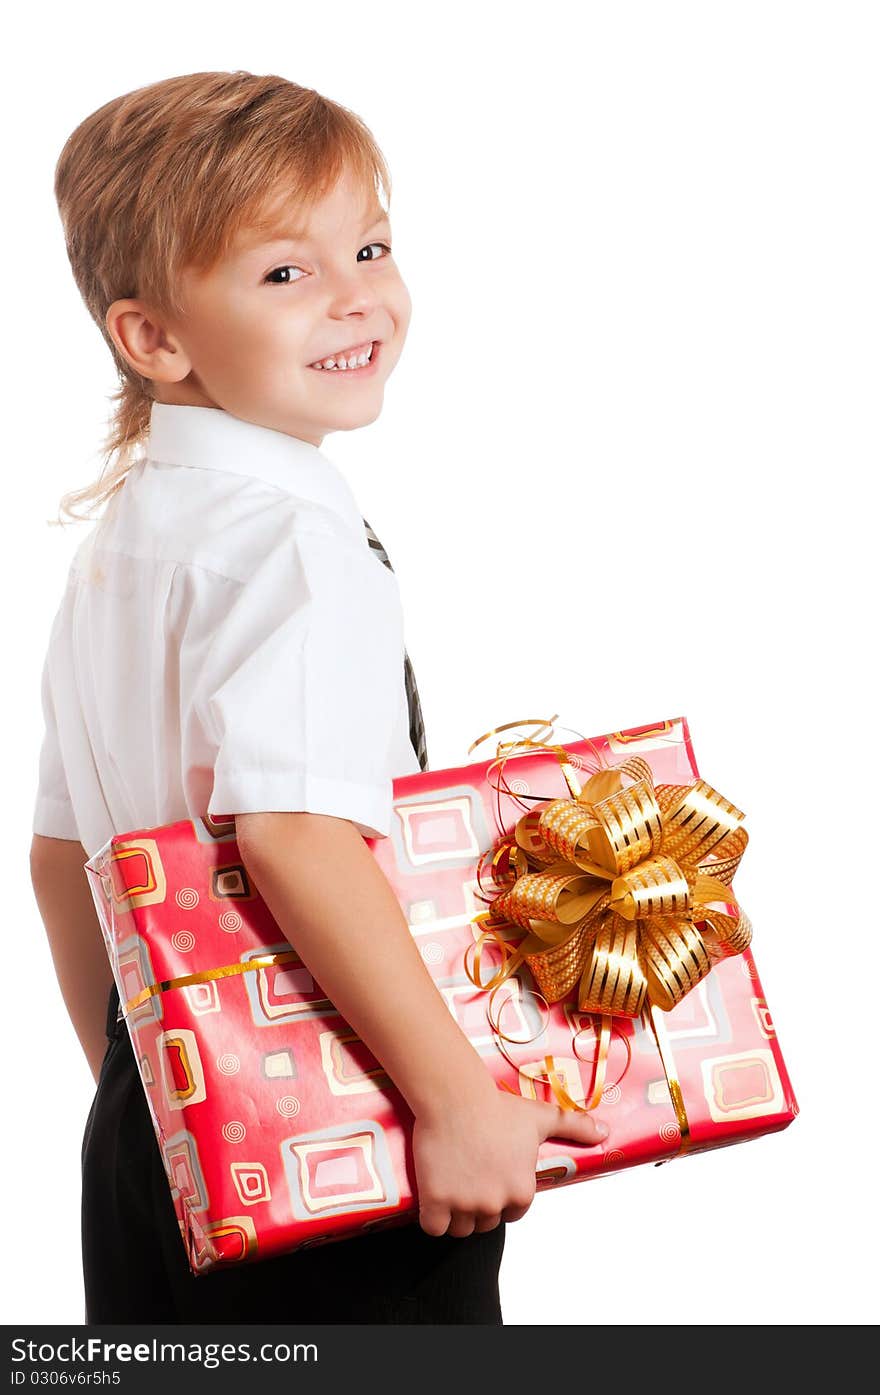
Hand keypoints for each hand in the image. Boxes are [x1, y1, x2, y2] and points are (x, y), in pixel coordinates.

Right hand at [412, 1079, 608, 1237]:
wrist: (455, 1095)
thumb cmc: (498, 1106)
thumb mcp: (542, 1117)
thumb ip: (575, 1127)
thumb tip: (605, 1132)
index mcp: (521, 1191)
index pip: (513, 1213)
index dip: (501, 1198)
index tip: (490, 1178)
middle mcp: (495, 1203)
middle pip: (485, 1223)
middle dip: (478, 1206)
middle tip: (468, 1178)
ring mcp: (464, 1204)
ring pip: (460, 1228)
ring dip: (454, 1215)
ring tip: (451, 1186)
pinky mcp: (436, 1201)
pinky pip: (433, 1227)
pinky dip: (431, 1218)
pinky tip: (432, 1199)